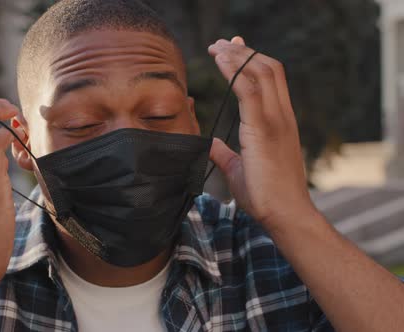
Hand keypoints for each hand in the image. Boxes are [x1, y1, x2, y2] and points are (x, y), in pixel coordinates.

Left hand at [207, 37, 315, 230]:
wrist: (284, 215)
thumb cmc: (265, 195)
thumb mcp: (238, 168)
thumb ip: (224, 152)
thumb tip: (210, 142)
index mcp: (279, 121)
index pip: (270, 78)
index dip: (252, 59)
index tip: (233, 48)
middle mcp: (281, 115)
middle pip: (267, 67)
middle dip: (242, 51)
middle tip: (219, 43)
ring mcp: (276, 120)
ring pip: (260, 72)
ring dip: (236, 55)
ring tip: (215, 47)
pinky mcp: (264, 129)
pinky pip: (249, 90)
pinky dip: (235, 71)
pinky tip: (220, 61)